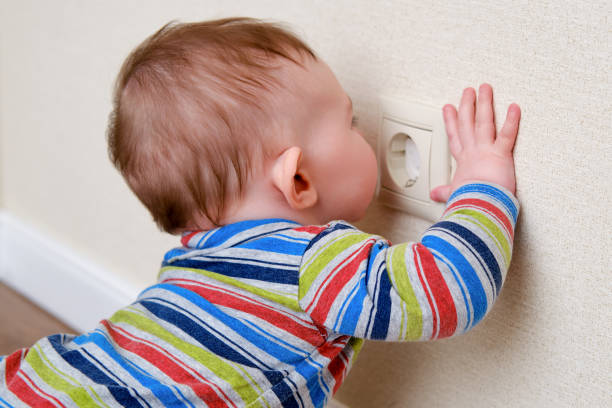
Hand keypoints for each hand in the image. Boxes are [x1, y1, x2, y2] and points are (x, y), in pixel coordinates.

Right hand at [430, 84, 520, 201]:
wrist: (477, 207)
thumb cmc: (468, 202)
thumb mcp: (454, 194)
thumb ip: (446, 192)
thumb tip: (435, 194)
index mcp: (463, 161)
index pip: (455, 137)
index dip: (451, 122)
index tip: (448, 108)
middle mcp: (473, 152)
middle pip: (467, 124)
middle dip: (467, 106)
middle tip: (467, 91)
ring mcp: (485, 151)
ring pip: (484, 123)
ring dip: (484, 104)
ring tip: (485, 88)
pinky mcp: (501, 155)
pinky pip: (507, 134)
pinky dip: (512, 120)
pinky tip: (515, 106)